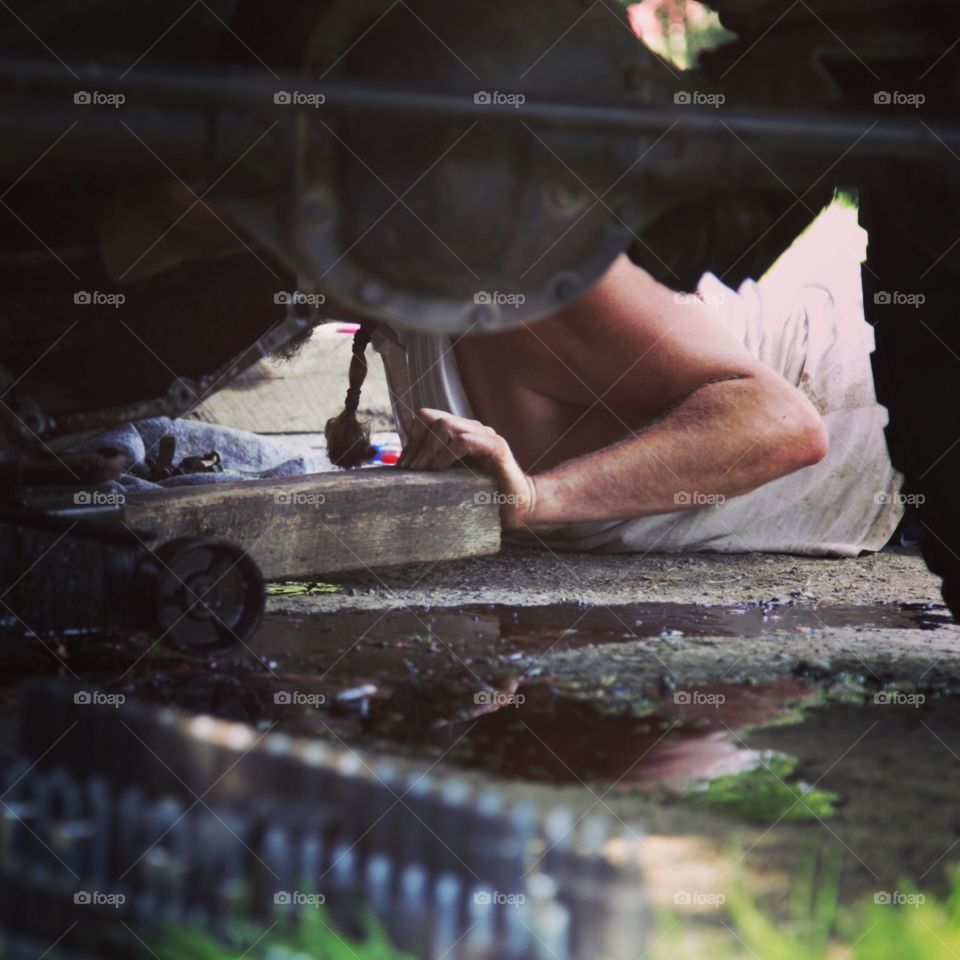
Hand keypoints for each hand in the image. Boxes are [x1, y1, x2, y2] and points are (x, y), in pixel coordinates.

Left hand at [396, 408, 535, 527]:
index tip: (404, 466)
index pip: (425, 419)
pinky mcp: (497, 448)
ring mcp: (485, 436)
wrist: (518, 506)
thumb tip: (401, 469)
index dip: (411, 439)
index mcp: (460, 432)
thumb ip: (432, 467)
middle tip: (411, 470)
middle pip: (431, 418)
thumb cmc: (482, 496)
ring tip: (423, 472)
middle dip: (416, 444)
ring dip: (428, 449)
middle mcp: (472, 429)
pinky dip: (447, 454)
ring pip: (445, 425)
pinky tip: (440, 471)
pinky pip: (465, 441)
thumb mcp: (450, 478)